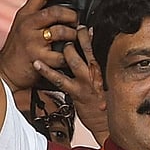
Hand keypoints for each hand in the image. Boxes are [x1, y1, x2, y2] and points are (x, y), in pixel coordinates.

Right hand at [0, 0, 76, 92]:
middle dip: (71, 15)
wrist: (7, 71)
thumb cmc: (21, 49)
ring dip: (75, 35)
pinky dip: (70, 56)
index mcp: (24, 15)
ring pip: (61, 32)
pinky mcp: (39, 58)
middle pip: (54, 12)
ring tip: (76, 39)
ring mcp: (32, 41)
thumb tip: (66, 11)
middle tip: (77, 21)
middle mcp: (27, 25)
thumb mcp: (25, 27)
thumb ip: (40, 18)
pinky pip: (63, 55)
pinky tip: (71, 56)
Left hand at [34, 25, 108, 144]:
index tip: (85, 27)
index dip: (91, 34)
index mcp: (106, 69)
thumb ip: (103, 70)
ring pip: (72, 58)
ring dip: (63, 48)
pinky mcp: (76, 92)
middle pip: (86, 47)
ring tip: (55, 41)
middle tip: (69, 29)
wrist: (107, 123)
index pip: (99, 47)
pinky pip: (58, 79)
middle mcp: (96, 73)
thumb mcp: (111, 84)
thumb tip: (95, 58)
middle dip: (76, 35)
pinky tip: (37, 63)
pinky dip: (46, 70)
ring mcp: (86, 81)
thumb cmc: (108, 103)